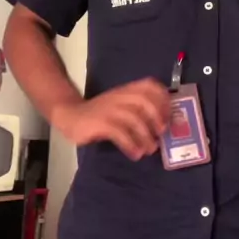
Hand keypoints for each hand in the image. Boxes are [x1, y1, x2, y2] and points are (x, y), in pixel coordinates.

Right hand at [54, 78, 170, 160]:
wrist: (70, 115)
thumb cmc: (100, 113)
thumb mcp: (120, 105)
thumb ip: (138, 110)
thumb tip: (163, 126)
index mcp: (126, 90)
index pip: (150, 85)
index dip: (163, 98)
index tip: (168, 115)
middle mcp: (119, 96)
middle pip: (144, 101)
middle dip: (157, 117)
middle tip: (161, 133)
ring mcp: (109, 109)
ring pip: (134, 119)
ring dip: (145, 136)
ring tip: (150, 150)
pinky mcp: (100, 123)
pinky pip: (120, 133)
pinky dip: (131, 145)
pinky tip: (135, 154)